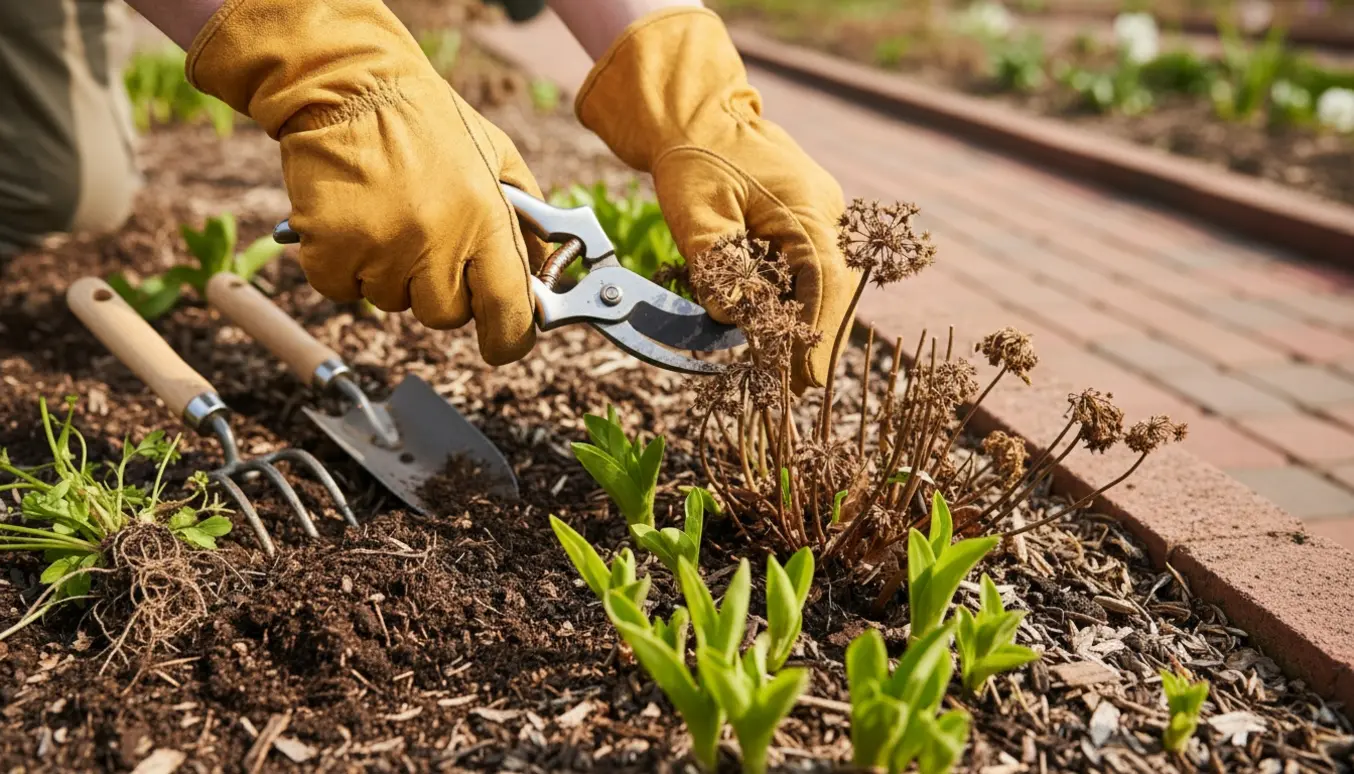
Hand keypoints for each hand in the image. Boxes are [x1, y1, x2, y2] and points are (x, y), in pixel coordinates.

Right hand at [186, 0, 543, 363]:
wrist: (348, 85)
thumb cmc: (427, 121)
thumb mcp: (498, 157)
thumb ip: (529, 221)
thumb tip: (545, 275)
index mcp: (485, 219)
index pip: (508, 312)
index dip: (510, 337)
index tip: (506, 341)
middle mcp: (435, 242)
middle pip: (446, 316)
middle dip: (442, 289)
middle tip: (430, 239)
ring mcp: (380, 250)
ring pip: (393, 303)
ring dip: (392, 273)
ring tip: (389, 215)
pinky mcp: (329, 253)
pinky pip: (345, 290)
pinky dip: (347, 267)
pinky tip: (355, 220)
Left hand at [573, 7, 856, 390]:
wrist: (697, 113)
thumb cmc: (693, 158)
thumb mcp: (695, 213)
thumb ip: (717, 267)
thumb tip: (733, 318)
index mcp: (806, 207)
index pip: (822, 285)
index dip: (815, 337)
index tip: (805, 380)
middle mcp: (825, 211)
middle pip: (833, 290)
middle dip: (815, 340)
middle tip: (796, 388)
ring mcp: (821, 213)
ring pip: (825, 282)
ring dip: (807, 323)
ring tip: (790, 370)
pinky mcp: (806, 217)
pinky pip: (810, 267)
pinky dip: (798, 299)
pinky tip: (780, 328)